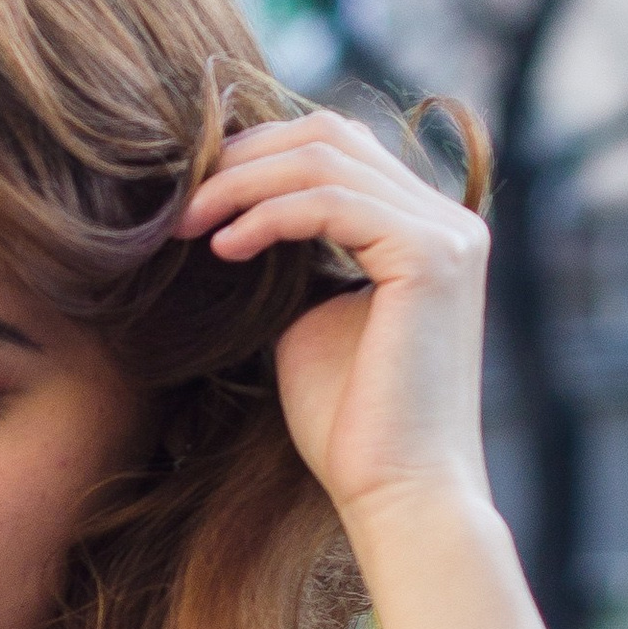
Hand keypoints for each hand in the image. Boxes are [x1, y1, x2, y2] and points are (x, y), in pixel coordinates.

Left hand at [175, 110, 491, 538]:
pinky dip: (266, 216)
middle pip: (330, 134)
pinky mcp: (431, 258)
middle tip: (179, 201)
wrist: (396, 494)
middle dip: (242, 157)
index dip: (257, 154)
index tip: (190, 196)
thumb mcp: (307, 318)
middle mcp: (449, 220)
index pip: (337, 147)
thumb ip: (292, 258)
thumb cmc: (348, 424)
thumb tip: (233, 211)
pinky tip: (223, 249)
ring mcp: (448, 235)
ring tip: (185, 224)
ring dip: (240, 184)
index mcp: (426, 229)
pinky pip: (330, 203)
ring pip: (325, 159)